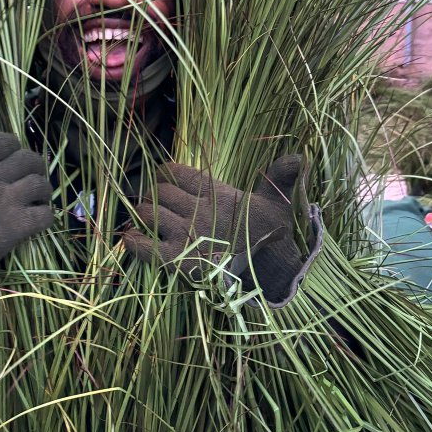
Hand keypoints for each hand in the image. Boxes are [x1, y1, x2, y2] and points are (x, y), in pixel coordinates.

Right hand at [0, 132, 53, 276]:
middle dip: (33, 166)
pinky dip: (45, 215)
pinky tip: (36, 220)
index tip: (10, 158)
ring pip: (40, 184)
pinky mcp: (14, 229)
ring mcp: (4, 203)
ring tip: (36, 198)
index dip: (12, 147)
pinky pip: (44, 215)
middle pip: (29, 159)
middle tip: (28, 178)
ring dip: (42, 190)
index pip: (4, 140)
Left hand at [122, 155, 322, 305]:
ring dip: (143, 214)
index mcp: (217, 194)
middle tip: (158, 202)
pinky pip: (141, 245)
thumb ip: (281, 176)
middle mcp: (198, 211)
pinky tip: (132, 238)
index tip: (165, 177)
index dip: (165, 172)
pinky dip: (132, 241)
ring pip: (147, 212)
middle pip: (159, 191)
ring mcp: (185, 236)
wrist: (268, 276)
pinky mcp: (175, 261)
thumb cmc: (268, 236)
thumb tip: (299, 156)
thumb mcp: (276, 203)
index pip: (176, 171)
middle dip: (155, 194)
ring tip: (148, 218)